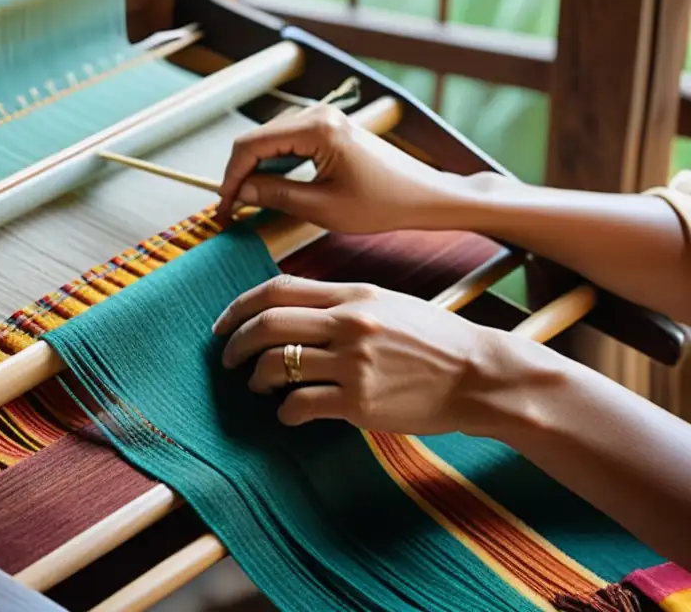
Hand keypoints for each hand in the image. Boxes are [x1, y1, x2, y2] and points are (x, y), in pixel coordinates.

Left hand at [212, 275, 513, 435]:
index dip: (240, 306)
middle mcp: (349, 323)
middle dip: (236, 343)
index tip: (223, 323)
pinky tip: (287, 414)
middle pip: (267, 324)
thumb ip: (342, 303)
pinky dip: (284, 411)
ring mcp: (353, 363)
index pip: (278, 289)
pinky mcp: (360, 402)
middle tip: (228, 359)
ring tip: (258, 387)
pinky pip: (301, 405)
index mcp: (353, 295)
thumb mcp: (389, 303)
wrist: (480, 375)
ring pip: (276, 365)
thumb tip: (293, 308)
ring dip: (256, 378)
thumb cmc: (435, 340)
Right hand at [216, 104, 465, 233]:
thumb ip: (276, 196)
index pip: (251, 146)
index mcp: (316, 129)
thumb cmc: (383, 203)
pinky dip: (273, 166)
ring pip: (270, 142)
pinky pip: (288, 143)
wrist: (424, 196)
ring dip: (255, 171)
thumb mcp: (322, 207)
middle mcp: (317, 115)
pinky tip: (269, 189)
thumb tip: (240, 192)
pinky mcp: (329, 129)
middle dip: (239, 174)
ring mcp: (323, 119)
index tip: (224, 208)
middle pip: (257, 140)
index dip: (230, 177)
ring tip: (246, 203)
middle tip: (231, 210)